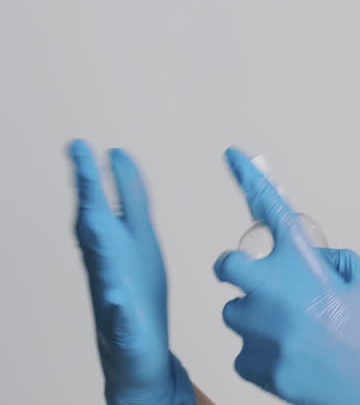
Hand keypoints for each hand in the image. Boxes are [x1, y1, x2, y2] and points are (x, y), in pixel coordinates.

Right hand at [68, 139, 194, 404]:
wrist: (137, 353)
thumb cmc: (139, 295)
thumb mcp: (140, 241)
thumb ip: (130, 204)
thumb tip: (121, 161)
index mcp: (119, 244)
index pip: (106, 202)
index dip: (97, 174)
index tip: (84, 145)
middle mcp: (109, 264)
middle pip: (94, 223)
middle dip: (88, 192)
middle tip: (80, 157)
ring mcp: (113, 294)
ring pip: (100, 264)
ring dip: (96, 241)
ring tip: (93, 216)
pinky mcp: (126, 327)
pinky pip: (120, 316)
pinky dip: (118, 307)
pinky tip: (118, 299)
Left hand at [213, 146, 359, 404]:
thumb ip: (327, 259)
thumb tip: (301, 261)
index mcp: (305, 265)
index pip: (272, 211)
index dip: (249, 178)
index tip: (230, 154)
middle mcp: (274, 293)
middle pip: (228, 264)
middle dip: (240, 269)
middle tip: (265, 283)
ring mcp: (260, 333)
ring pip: (235, 312)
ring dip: (256, 316)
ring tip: (298, 333)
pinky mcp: (253, 368)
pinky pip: (244, 350)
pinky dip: (263, 353)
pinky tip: (297, 358)